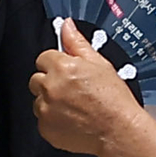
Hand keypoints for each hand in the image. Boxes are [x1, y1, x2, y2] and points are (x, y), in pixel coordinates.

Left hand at [30, 21, 152, 156]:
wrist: (118, 130)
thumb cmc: (113, 99)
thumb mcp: (99, 64)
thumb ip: (77, 43)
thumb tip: (66, 26)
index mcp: (62, 67)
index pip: (44, 58)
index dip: (56, 64)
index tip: (67, 72)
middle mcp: (50, 87)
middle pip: (37, 79)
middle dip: (51, 82)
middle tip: (72, 90)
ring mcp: (45, 109)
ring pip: (39, 100)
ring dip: (51, 101)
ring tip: (74, 106)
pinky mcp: (45, 128)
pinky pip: (43, 119)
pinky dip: (53, 119)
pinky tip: (72, 119)